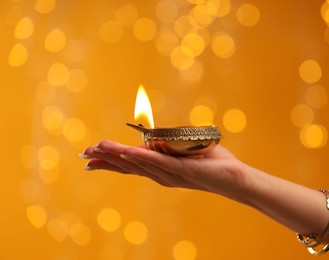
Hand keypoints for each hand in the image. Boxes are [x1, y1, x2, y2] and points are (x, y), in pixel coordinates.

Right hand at [81, 140, 252, 200]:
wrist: (234, 178)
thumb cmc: (214, 164)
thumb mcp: (188, 151)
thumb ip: (174, 145)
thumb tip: (164, 135)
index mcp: (161, 170)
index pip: (131, 166)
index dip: (111, 162)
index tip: (91, 158)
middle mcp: (161, 175)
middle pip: (128, 166)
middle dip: (105, 160)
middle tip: (84, 154)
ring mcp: (169, 174)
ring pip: (138, 164)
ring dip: (116, 155)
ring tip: (97, 149)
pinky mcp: (181, 170)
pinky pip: (157, 162)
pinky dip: (140, 157)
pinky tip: (125, 151)